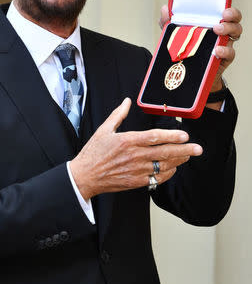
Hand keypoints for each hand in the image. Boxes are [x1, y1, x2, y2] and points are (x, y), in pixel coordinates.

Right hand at [70, 98, 202, 199]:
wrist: (85, 176)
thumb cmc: (93, 152)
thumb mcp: (104, 129)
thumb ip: (118, 114)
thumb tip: (127, 101)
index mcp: (128, 141)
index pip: (155, 138)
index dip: (172, 136)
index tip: (185, 136)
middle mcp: (135, 156)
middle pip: (165, 153)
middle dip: (184, 150)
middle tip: (198, 149)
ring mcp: (137, 170)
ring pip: (164, 166)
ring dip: (178, 161)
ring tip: (188, 156)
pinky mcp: (136, 182)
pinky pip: (157, 179)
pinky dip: (167, 174)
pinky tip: (173, 169)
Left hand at [159, 4, 242, 91]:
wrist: (187, 72)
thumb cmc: (184, 47)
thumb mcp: (174, 33)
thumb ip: (168, 21)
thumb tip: (165, 8)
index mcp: (210, 18)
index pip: (221, 4)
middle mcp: (221, 28)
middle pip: (234, 16)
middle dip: (232, 12)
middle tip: (224, 14)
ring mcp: (224, 42)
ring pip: (236, 31)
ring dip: (229, 28)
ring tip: (217, 29)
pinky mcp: (224, 57)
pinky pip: (230, 52)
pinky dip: (225, 50)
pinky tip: (217, 50)